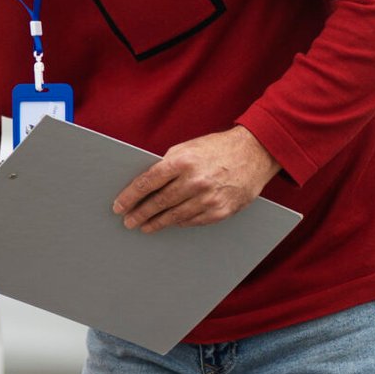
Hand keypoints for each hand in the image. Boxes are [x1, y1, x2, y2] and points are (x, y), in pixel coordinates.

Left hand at [113, 127, 279, 233]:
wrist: (255, 153)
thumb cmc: (218, 148)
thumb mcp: (189, 147)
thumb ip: (168, 163)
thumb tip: (146, 182)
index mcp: (182, 161)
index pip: (148, 182)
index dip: (130, 196)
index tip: (119, 206)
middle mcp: (194, 181)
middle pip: (158, 203)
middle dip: (140, 214)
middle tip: (128, 221)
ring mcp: (208, 198)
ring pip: (174, 216)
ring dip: (156, 223)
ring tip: (145, 227)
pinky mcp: (221, 211)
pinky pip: (193, 221)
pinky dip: (179, 223)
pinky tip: (170, 223)